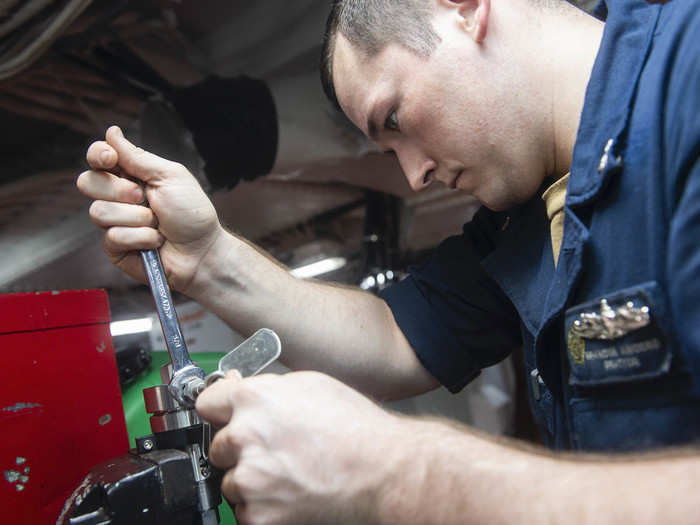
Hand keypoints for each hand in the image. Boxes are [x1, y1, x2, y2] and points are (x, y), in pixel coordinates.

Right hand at [76, 126, 222, 291]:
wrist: (202, 251)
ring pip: (99, 212)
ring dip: (136, 218)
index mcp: (132, 175)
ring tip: (157, 224)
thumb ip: (138, 157)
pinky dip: (140, 238)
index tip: (110, 159)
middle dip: (119, 190)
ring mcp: (115, 223)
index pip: (99, 157)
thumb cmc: (192, 213)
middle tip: (145, 198)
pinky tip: (155, 242)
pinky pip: (112, 236)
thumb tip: (111, 132)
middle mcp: (118, 197)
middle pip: (88, 182)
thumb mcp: (170, 177)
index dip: (98, 155)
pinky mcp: (115, 247)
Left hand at [196, 370, 402, 524]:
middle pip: (218, 445)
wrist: (381, 471)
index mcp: (254, 399)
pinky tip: (290, 493)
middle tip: (275, 449)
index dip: (221, 410)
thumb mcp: (310, 385)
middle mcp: (244, 437)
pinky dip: (262, 507)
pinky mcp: (258, 515)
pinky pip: (244, 511)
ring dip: (251, 479)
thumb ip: (268, 388)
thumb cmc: (355, 427)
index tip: (225, 417)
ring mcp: (249, 479)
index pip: (206, 403)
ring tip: (288, 472)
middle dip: (241, 447)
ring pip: (231, 480)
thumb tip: (243, 389)